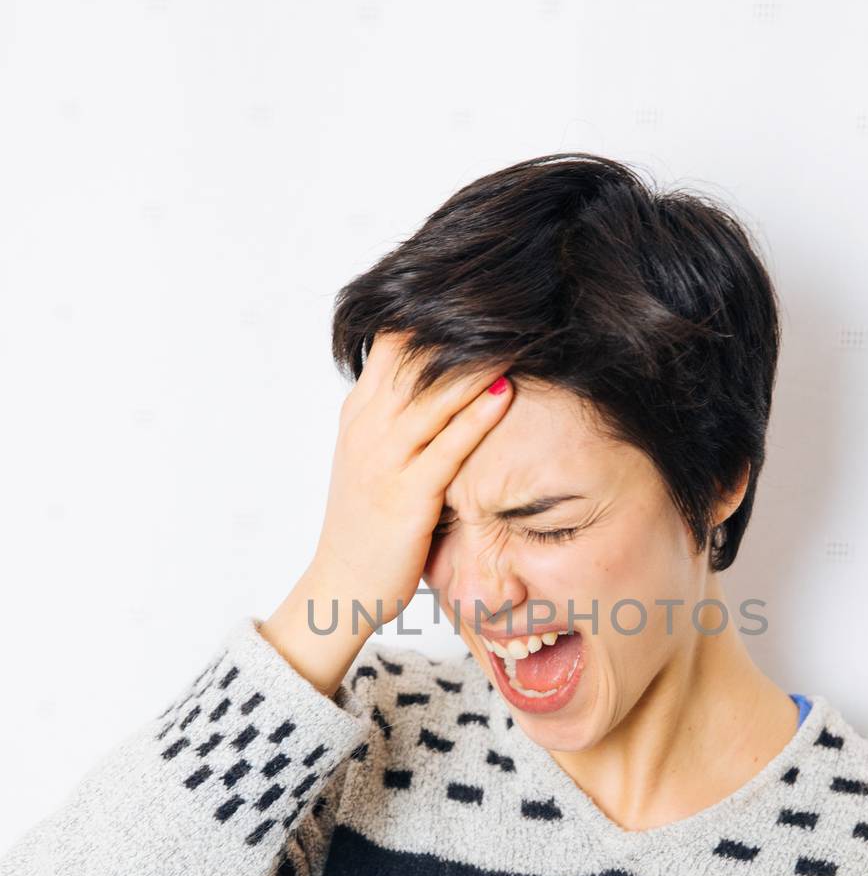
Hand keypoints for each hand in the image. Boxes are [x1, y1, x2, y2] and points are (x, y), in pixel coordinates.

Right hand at [260, 331, 513, 692]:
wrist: (341, 586)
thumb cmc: (366, 525)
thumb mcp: (373, 459)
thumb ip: (398, 419)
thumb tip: (438, 382)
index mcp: (359, 414)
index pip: (392, 342)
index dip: (430, 311)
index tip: (476, 290)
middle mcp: (366, 428)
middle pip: (412, 357)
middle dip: (460, 326)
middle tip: (509, 297)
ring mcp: (383, 460)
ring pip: (432, 396)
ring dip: (477, 361)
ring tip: (517, 332)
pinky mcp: (405, 495)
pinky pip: (444, 448)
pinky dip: (475, 417)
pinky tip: (505, 393)